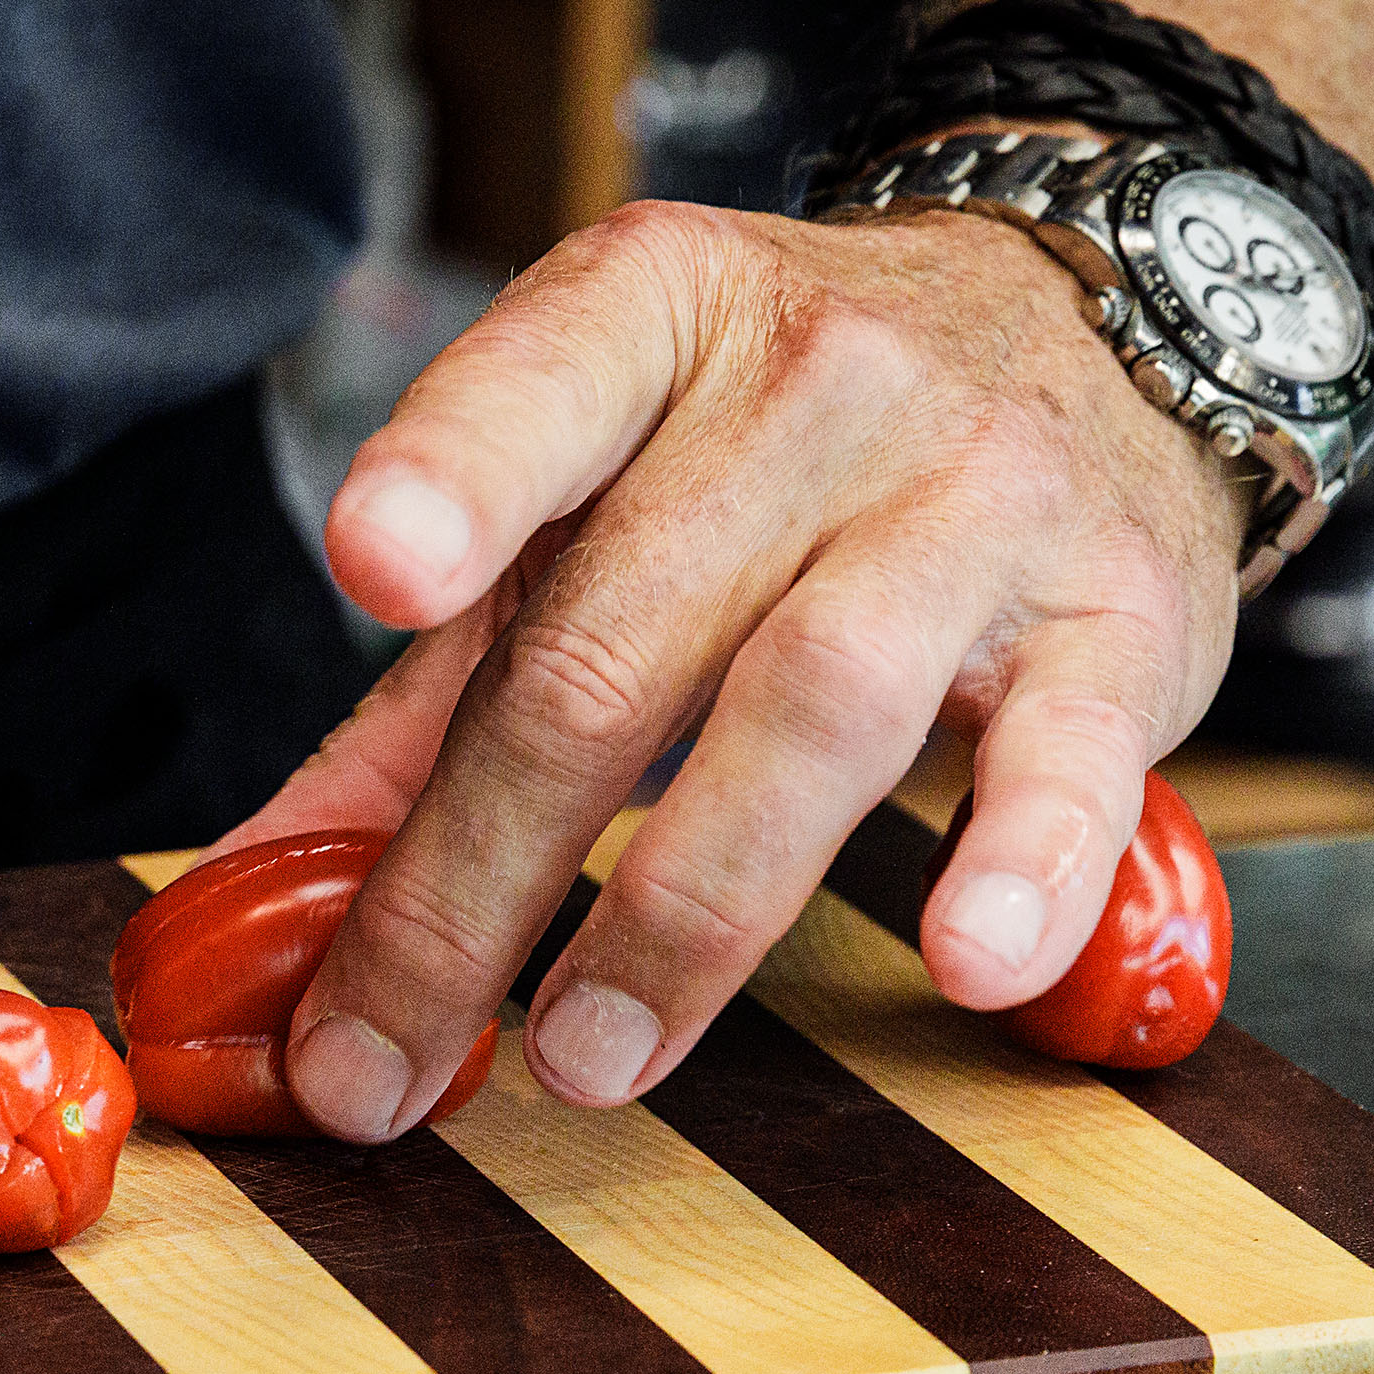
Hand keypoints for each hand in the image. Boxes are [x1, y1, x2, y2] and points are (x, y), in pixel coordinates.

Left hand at [236, 196, 1244, 1137]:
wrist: (1098, 312)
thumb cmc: (789, 447)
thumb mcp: (593, 505)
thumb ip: (427, 698)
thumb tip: (254, 892)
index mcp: (650, 326)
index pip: (543, 381)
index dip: (455, 473)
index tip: (375, 566)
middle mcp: (816, 390)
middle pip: (616, 648)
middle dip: (475, 880)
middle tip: (381, 1052)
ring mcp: (976, 501)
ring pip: (812, 707)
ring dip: (682, 912)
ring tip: (584, 1060)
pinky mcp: (1120, 621)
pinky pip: (1071, 755)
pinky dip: (1024, 864)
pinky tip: (967, 958)